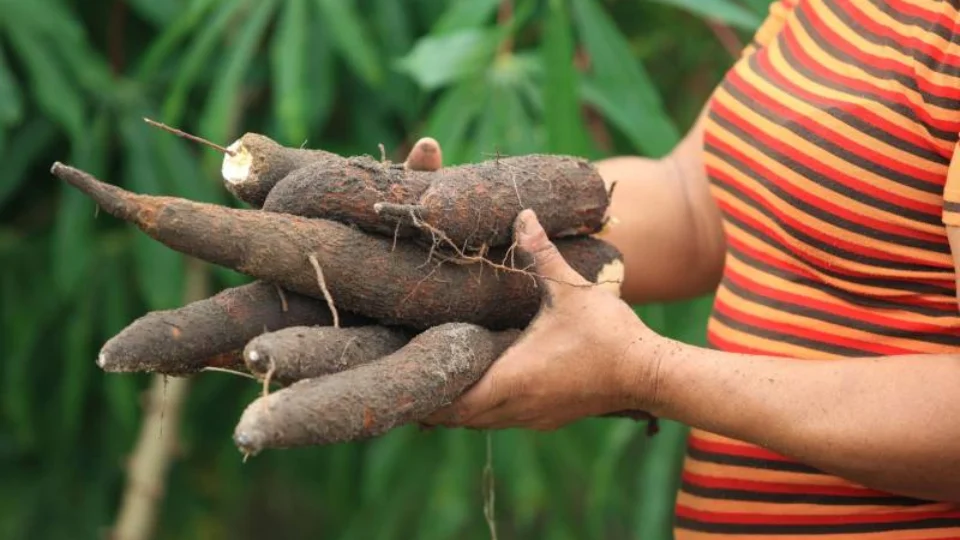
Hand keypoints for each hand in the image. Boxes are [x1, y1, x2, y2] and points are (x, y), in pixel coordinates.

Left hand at [425, 209, 665, 430]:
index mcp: (513, 380)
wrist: (649, 373)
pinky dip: (489, 408)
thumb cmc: (608, 333)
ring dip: (464, 404)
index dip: (428, 393)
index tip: (409, 374)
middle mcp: (518, 406)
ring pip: (483, 422)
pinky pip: (506, 419)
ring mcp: (535, 417)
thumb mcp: (570, 289)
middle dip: (438, 400)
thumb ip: (541, 254)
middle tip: (418, 372)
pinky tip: (489, 382)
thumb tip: (522, 215)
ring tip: (445, 377)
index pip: (453, 402)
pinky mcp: (550, 418)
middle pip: (461, 418)